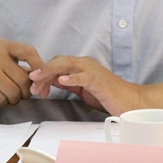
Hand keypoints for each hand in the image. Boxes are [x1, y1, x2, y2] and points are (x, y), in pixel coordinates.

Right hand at [0, 40, 44, 110]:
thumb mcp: (11, 67)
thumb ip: (28, 70)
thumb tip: (46, 80)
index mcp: (5, 46)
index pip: (28, 51)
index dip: (39, 66)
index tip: (42, 80)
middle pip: (24, 78)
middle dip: (26, 92)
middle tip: (20, 94)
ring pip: (14, 91)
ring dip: (14, 99)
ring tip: (6, 95)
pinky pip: (1, 99)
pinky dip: (2, 103)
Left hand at [28, 55, 142, 114]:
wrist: (130, 101)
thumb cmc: (108, 96)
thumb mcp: (83, 89)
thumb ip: (69, 83)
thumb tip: (51, 81)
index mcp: (81, 66)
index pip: (57, 63)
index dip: (43, 72)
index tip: (34, 86)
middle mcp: (85, 64)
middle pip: (59, 61)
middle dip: (43, 72)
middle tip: (32, 86)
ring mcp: (92, 71)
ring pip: (67, 64)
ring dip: (50, 71)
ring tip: (38, 79)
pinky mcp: (99, 81)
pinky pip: (84, 76)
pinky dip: (72, 77)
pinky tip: (62, 80)